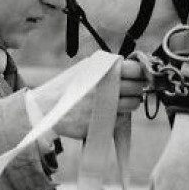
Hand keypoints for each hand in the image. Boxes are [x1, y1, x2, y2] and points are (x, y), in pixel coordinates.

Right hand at [33, 58, 148, 140]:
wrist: (48, 109)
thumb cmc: (67, 88)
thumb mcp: (84, 71)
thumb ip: (105, 68)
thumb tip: (130, 66)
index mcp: (102, 72)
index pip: (135, 70)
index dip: (140, 73)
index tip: (140, 75)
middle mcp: (107, 88)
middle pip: (138, 87)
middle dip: (138, 88)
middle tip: (132, 88)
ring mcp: (106, 106)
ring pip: (133, 104)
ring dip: (131, 102)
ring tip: (120, 100)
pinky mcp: (104, 123)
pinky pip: (123, 118)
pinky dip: (119, 115)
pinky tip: (108, 111)